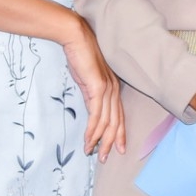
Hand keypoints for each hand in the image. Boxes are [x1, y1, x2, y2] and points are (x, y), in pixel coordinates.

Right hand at [62, 19, 125, 155]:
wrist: (76, 37)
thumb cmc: (80, 56)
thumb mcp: (87, 79)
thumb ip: (91, 94)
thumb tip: (91, 108)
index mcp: (113, 87)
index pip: (118, 115)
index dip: (118, 133)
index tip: (116, 148)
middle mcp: (114, 89)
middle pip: (115, 122)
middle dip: (110, 142)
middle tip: (104, 158)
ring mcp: (107, 89)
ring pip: (107, 122)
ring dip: (99, 140)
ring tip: (93, 153)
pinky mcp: (97, 88)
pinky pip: (96, 115)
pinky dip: (92, 131)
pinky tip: (88, 141)